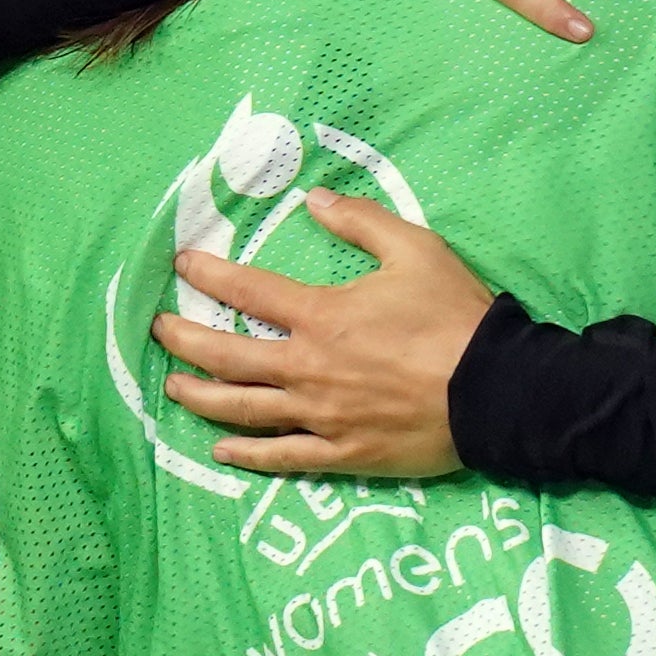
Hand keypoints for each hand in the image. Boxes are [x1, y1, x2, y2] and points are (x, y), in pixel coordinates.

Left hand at [151, 191, 492, 476]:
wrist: (497, 391)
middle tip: (158, 331)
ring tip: (174, 387)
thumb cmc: (456, 318)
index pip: (247, 291)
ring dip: (201, 397)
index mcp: (322, 316)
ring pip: (242, 409)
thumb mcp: (416, 250)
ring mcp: (320, 415)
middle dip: (183, 340)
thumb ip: (361, 221)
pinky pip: (282, 456)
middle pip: (226, 356)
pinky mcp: (342, 452)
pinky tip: (221, 450)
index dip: (208, 275)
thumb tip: (315, 199)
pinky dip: (247, 455)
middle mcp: (308, 368)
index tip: (182, 265)